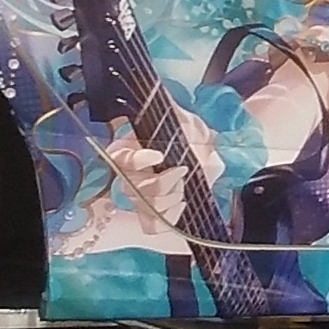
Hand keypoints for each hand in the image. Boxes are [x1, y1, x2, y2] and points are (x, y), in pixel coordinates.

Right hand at [99, 117, 220, 239]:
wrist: (208, 158)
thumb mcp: (187, 121)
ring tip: (184, 187)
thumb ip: (176, 114)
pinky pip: (151, 227)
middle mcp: (128, 175)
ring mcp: (138, 198)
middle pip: (131, 188)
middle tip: (183, 171)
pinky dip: (169, 219)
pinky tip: (182, 206)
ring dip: (170, 199)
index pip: (119, 158)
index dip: (137, 160)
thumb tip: (166, 102)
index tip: (160, 155)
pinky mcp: (151, 216)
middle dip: (163, 183)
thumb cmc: (192, 138)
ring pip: (143, 207)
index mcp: (130, 149)